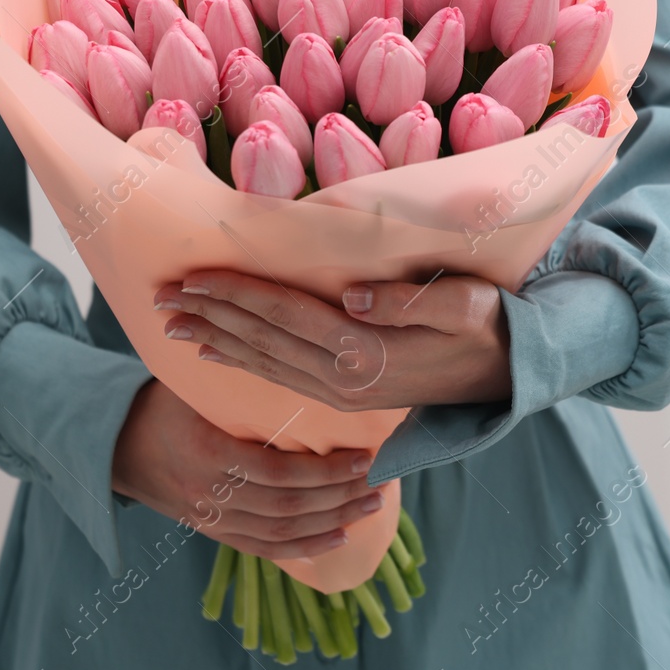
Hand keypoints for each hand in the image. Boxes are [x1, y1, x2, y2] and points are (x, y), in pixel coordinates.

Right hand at [110, 379, 387, 559]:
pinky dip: (304, 546)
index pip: (277, 472)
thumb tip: (287, 338)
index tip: (363, 456)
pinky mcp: (213, 531)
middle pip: (287, 507)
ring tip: (372, 506)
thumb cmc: (163, 404)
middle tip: (382, 481)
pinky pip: (263, 548)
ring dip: (332, 521)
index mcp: (206, 452)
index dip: (324, 471)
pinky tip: (338, 536)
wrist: (115, 446)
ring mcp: (210, 518)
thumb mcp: (193, 384)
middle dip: (340, 496)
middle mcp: (207, 494)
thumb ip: (236, 375)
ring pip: (281, 533)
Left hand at [151, 272, 511, 411]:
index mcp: (367, 351)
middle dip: (210, 316)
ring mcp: (343, 392)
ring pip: (264, 362)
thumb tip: (350, 295)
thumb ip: (411, 301)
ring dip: (217, 338)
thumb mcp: (466, 306)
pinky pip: (280, 377)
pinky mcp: (346, 395)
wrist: (510, 376)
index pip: (285, 315)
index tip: (192, 275)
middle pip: (262, 340)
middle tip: (159, 297)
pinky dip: (243, 359)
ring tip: (173, 322)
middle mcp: (346, 378)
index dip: (236, 293)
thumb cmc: (490, 328)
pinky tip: (218, 349)